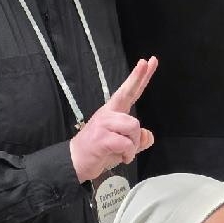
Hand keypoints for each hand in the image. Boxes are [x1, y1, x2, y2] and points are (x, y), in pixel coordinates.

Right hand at [70, 57, 156, 183]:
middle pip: (128, 95)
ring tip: (126, 152)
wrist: (75, 162)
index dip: (139, 77)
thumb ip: (137, 141)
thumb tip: (147, 135)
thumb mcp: (123, 147)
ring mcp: (103, 124)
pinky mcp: (101, 139)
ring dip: (134, 144)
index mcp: (113, 112)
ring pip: (133, 126)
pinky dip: (128, 154)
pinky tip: (122, 158)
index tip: (148, 61)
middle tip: (148, 60)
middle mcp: (108, 113)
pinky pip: (126, 143)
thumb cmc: (99, 152)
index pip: (129, 92)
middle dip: (138, 77)